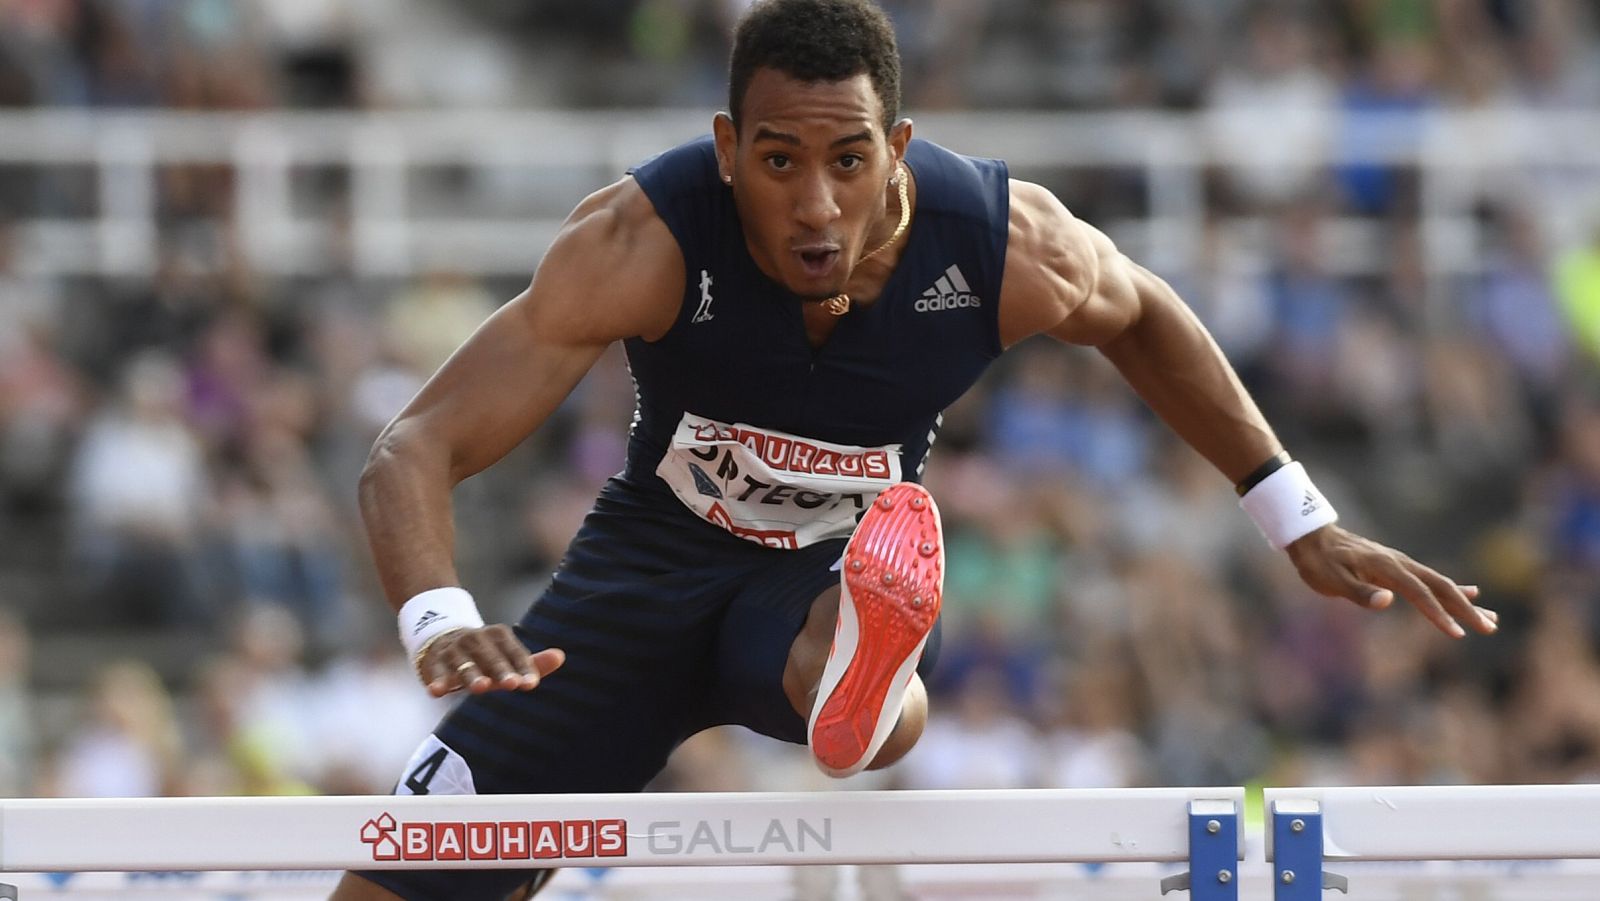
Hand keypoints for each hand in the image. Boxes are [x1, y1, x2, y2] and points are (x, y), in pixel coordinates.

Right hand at [415, 625, 566, 696]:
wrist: (443, 638)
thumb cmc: (485, 655)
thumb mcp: (507, 657)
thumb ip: (532, 662)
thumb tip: (560, 657)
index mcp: (498, 636)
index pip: (514, 652)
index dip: (523, 667)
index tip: (531, 684)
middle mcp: (476, 638)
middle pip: (490, 656)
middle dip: (500, 670)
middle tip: (511, 684)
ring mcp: (454, 648)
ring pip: (463, 662)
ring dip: (471, 674)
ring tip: (481, 687)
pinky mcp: (433, 660)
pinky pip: (435, 670)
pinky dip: (437, 680)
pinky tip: (437, 691)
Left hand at [1284, 524, 1497, 638]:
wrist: (1312, 536)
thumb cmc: (1318, 562)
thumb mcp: (1330, 580)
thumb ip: (1359, 592)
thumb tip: (1387, 601)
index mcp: (1386, 568)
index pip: (1419, 594)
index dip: (1439, 614)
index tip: (1457, 633)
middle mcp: (1400, 563)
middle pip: (1441, 587)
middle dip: (1467, 609)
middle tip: (1491, 628)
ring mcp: (1401, 564)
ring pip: (1441, 583)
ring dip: (1466, 602)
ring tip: (1491, 619)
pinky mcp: (1398, 567)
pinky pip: (1430, 579)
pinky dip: (1453, 588)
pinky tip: (1471, 593)